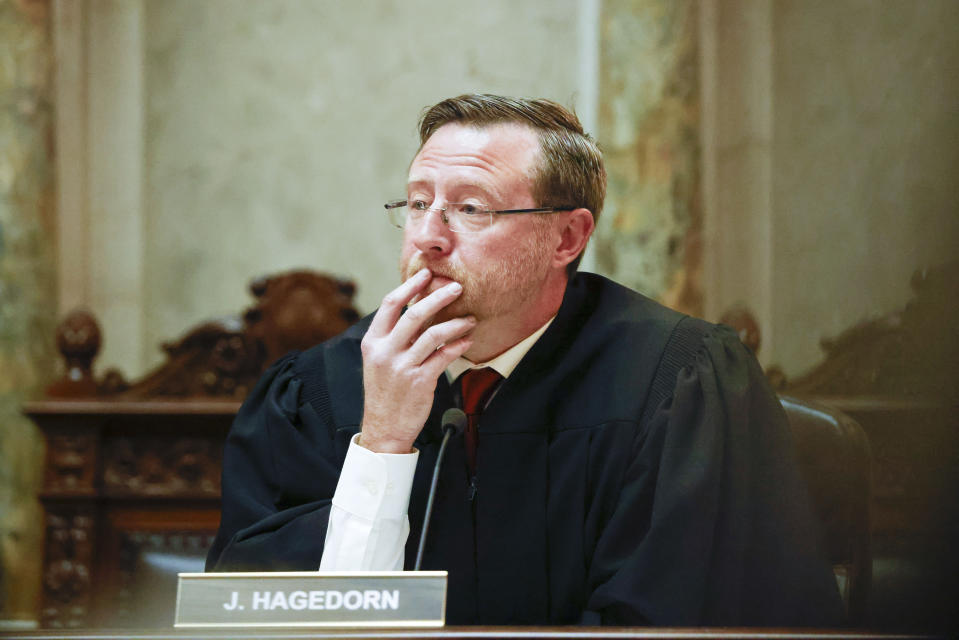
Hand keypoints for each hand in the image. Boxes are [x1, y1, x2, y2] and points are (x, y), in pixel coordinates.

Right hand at [358, 268, 475, 452]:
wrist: (384, 427)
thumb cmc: (386, 391)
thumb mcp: (379, 360)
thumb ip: (393, 336)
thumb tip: (418, 308)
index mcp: (373, 342)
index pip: (390, 304)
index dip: (409, 286)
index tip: (426, 273)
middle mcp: (385, 351)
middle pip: (414, 314)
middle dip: (438, 297)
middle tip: (457, 287)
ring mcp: (402, 366)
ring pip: (433, 334)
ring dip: (455, 323)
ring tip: (470, 318)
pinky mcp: (420, 381)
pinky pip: (444, 356)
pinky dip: (458, 345)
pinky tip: (467, 340)